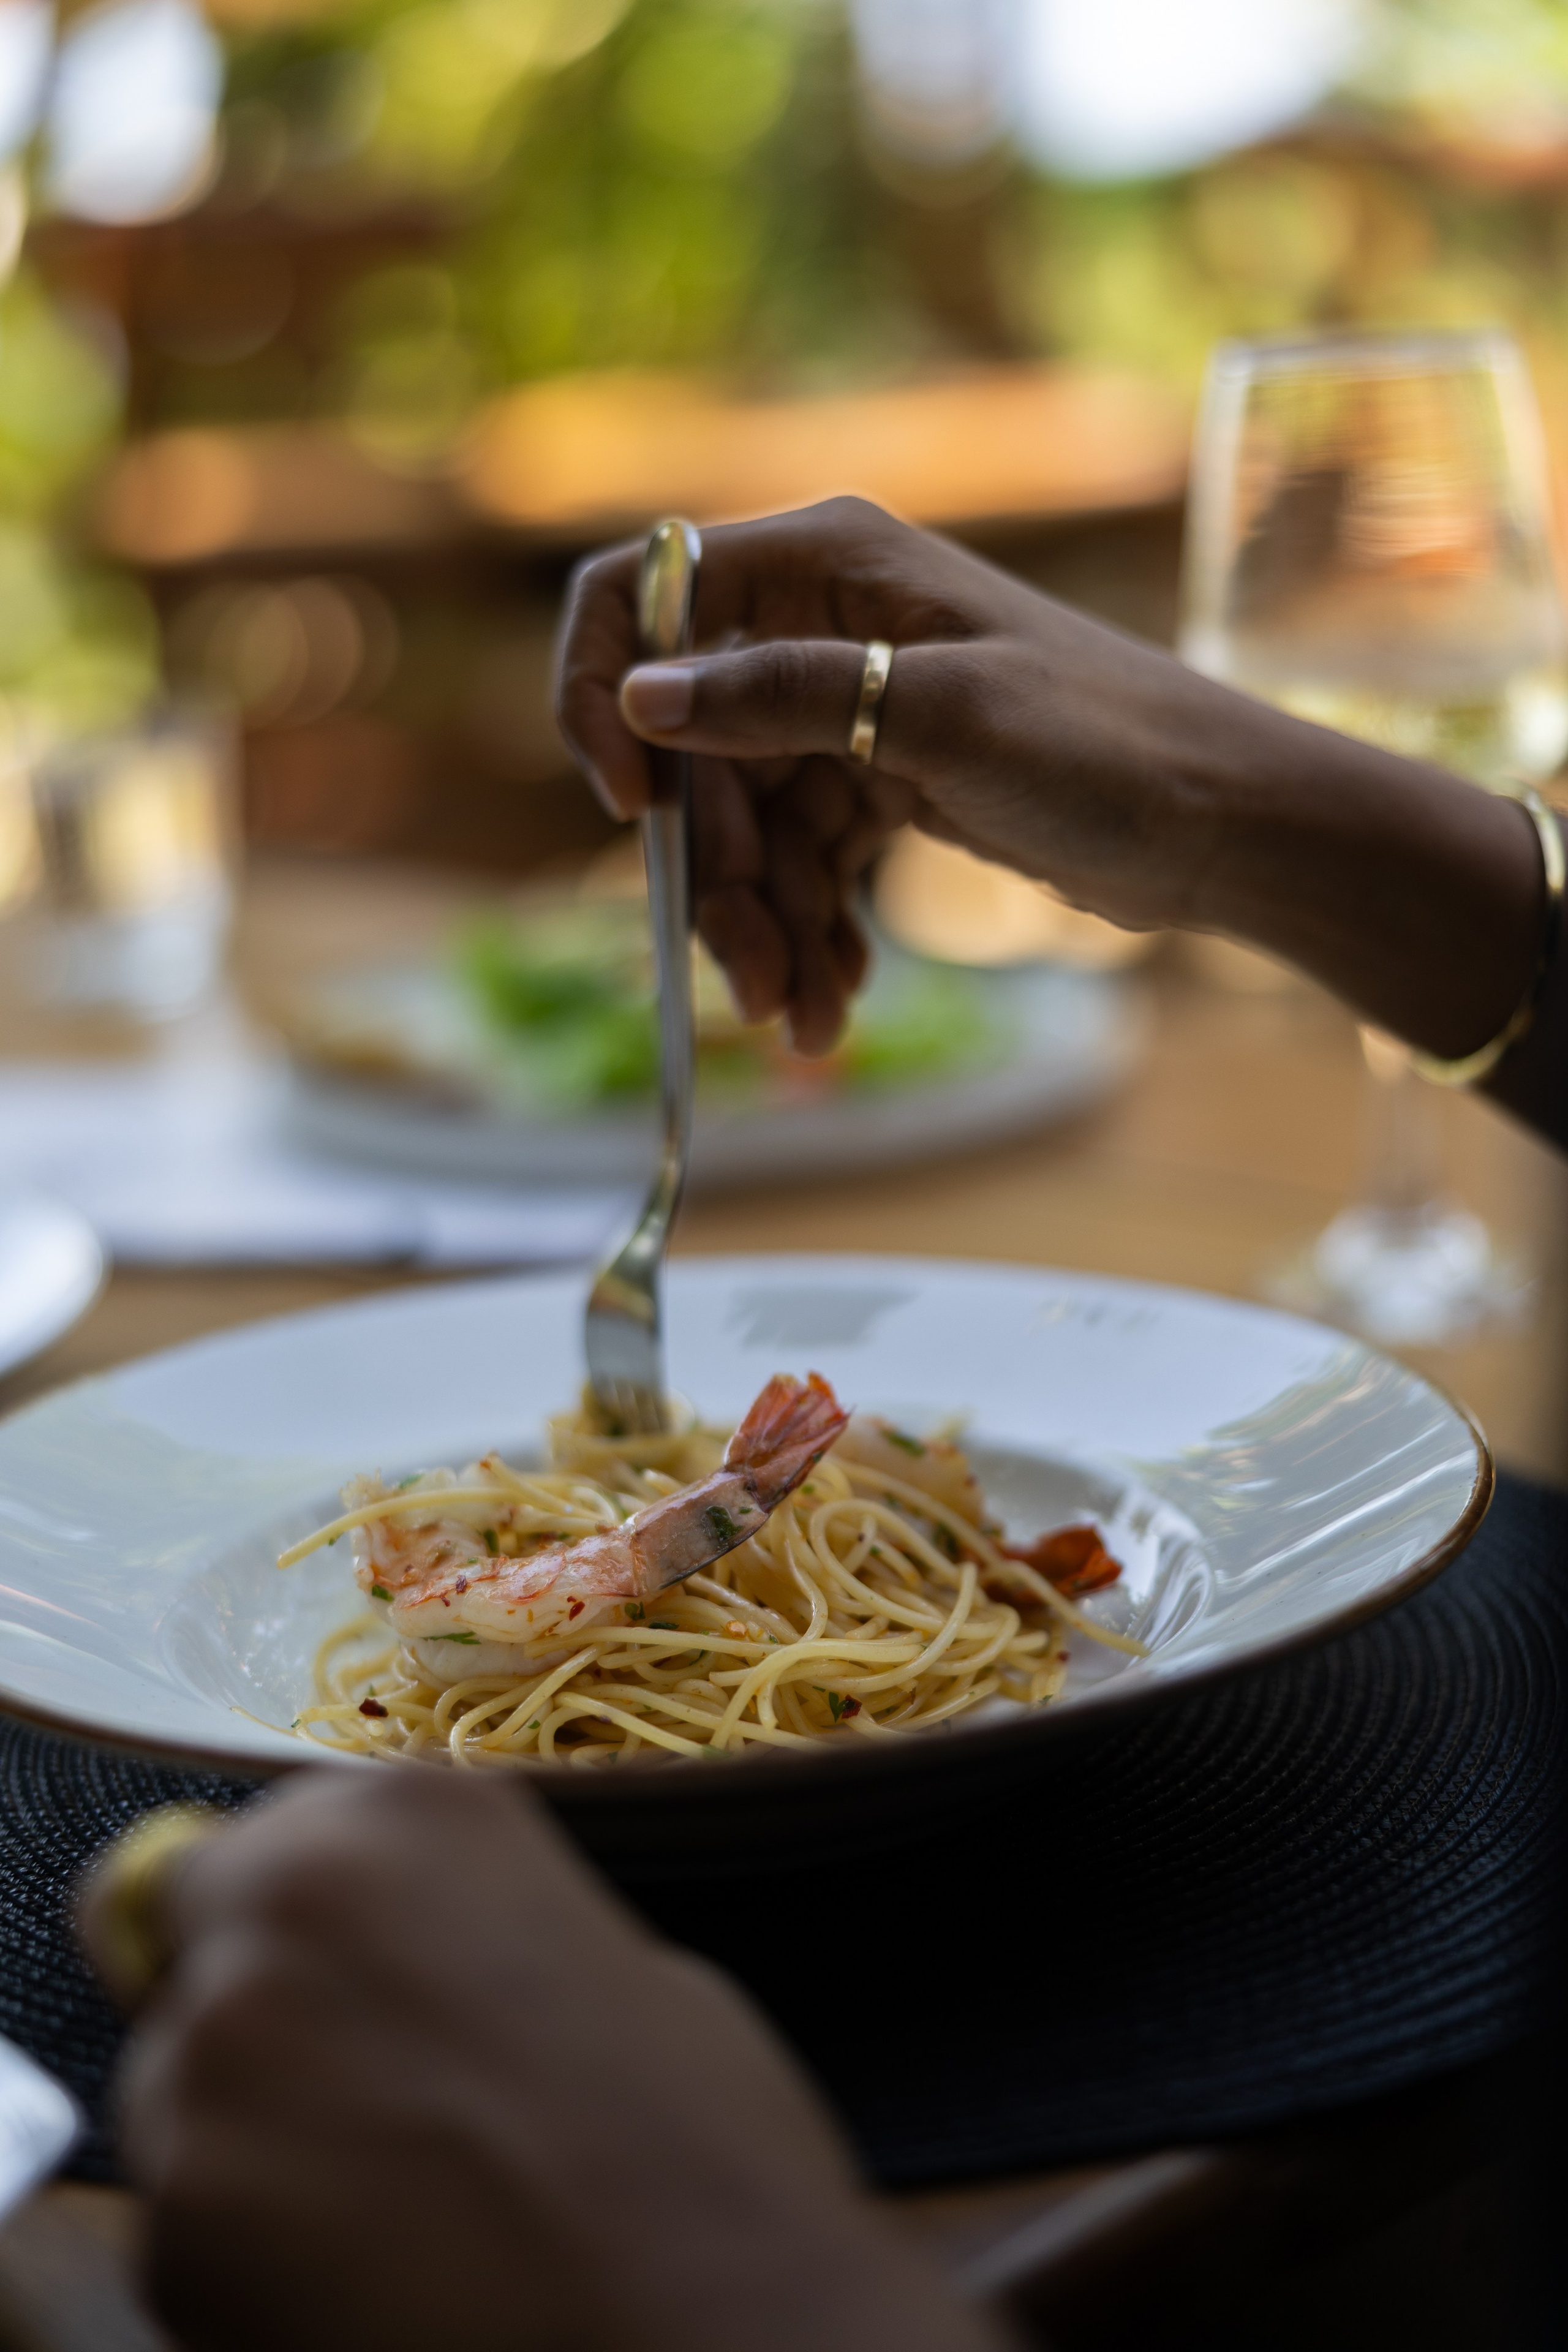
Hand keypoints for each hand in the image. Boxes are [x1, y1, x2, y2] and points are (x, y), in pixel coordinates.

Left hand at [113, 1771, 1005, 2351]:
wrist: (700, 2309)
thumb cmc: (685, 2139)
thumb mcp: (579, 1946)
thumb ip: (442, 1926)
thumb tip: (387, 1967)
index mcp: (398, 1815)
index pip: (236, 1851)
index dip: (275, 1931)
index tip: (327, 1988)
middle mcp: (285, 1904)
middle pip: (186, 1958)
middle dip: (248, 2024)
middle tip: (358, 2105)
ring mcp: (219, 2055)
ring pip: (174, 2095)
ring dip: (245, 2141)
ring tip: (386, 2201)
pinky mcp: (180, 2216)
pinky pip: (179, 2228)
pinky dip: (244, 2256)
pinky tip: (366, 2272)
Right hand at [556, 495, 1543, 1075]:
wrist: (1228, 828)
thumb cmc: (1113, 747)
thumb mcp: (948, 716)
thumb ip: (790, 697)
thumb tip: (645, 693)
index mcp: (831, 561)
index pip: (649, 593)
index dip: (607, 694)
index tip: (628, 810)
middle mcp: (829, 621)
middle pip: (696, 748)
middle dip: (714, 878)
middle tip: (755, 991)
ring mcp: (856, 707)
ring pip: (746, 823)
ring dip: (763, 929)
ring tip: (805, 1025)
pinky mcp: (886, 781)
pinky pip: (805, 859)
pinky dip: (811, 930)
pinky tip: (838, 1003)